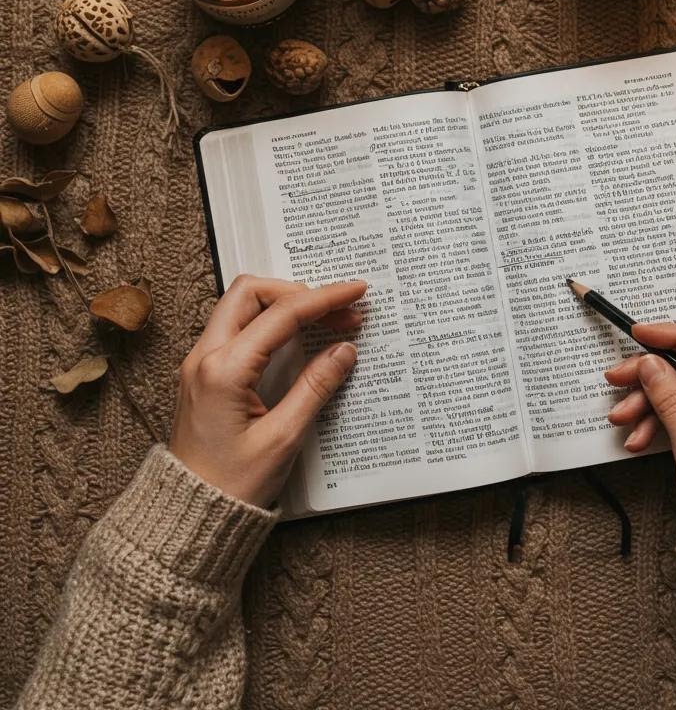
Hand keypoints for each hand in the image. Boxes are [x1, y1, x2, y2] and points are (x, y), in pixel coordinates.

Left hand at [169, 275, 365, 506]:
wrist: (187, 517)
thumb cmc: (230, 487)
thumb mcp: (282, 439)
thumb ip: (314, 387)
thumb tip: (344, 349)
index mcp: (223, 370)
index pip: (281, 314)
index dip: (324, 298)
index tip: (355, 292)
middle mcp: (204, 358)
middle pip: (251, 293)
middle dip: (298, 291)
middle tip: (338, 308)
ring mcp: (200, 364)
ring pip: (242, 307)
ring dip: (284, 304)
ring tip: (325, 319)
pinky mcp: (204, 374)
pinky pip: (237, 329)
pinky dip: (270, 322)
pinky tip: (298, 336)